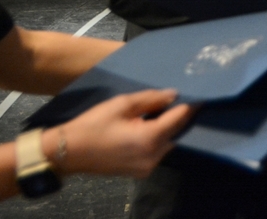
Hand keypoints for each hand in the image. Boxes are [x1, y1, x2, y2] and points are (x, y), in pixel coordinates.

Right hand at [59, 89, 195, 178]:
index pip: (179, 119)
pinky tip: (152, 127)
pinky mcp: (140, 172)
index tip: (198, 95)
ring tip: (165, 112)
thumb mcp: (122, 105)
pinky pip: (157, 152)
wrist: (68, 152)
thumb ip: (151, 99)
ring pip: (168, 144)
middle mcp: (153, 157)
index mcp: (150, 139)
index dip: (189, 106)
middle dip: (179, 118)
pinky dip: (158, 139)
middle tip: (181, 101)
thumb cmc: (93, 125)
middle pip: (176, 133)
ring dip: (168, 129)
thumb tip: (174, 95)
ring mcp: (147, 167)